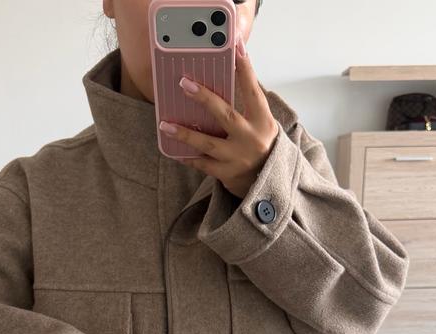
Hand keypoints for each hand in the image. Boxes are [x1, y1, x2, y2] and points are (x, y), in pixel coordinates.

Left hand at [158, 31, 279, 199]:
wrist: (270, 184)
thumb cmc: (262, 146)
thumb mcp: (263, 125)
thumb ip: (247, 107)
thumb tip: (223, 79)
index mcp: (263, 122)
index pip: (253, 92)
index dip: (245, 70)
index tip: (236, 48)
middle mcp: (252, 139)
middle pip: (226, 115)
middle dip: (204, 98)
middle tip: (184, 83)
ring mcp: (238, 158)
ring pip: (208, 144)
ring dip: (185, 134)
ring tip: (166, 125)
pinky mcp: (227, 174)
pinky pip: (203, 164)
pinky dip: (189, 157)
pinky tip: (175, 151)